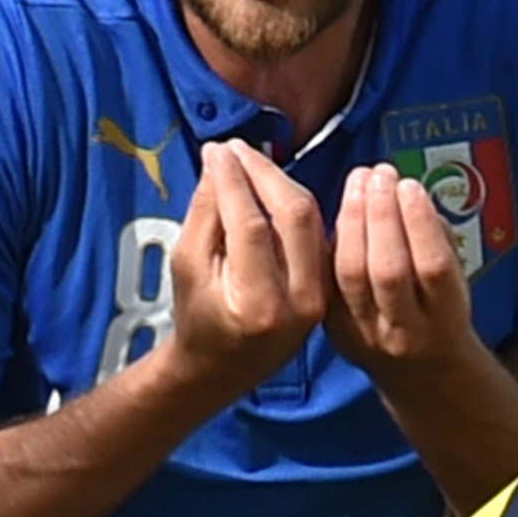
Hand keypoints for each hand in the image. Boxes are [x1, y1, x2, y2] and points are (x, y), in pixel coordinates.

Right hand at [166, 141, 327, 398]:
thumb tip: (220, 160)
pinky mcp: (330, 286)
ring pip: (312, 218)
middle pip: (293, 215)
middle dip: (264, 172)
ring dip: (282, 182)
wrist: (223, 367)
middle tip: (236, 148)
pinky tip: (272, 185)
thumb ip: (205, 213)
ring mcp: (321, 295)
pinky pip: (317, 232)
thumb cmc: (197, 317)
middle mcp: (300, 301)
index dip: (233, 180)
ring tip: (250, 160)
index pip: (250, 224)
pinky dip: (296, 202)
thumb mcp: (187, 265)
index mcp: (258, 303)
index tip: (217, 150)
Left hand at [323, 163, 481, 379]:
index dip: (419, 223)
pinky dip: (330, 239)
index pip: (433, 268)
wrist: (418, 370)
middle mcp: (403, 332)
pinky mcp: (333, 330)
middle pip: (387, 270)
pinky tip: (339, 208)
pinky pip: (327, 279)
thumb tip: (408, 192)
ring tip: (360, 183)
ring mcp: (364, 334)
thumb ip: (437, 240)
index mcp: (445, 320)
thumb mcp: (456, 281)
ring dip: (353, 220)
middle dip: (382, 216)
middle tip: (379, 175)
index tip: (409, 185)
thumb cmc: (439, 311)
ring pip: (350, 274)